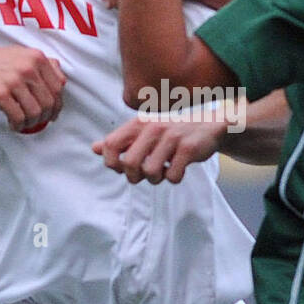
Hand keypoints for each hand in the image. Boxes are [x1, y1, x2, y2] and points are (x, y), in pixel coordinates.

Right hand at [0, 45, 65, 131]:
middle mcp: (28, 68)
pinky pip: (18, 117)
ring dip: (32, 123)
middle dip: (45, 116)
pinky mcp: (1, 95)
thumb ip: (41, 65)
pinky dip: (19, 125)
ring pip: (35, 112)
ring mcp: (14, 81)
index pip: (58, 87)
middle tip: (38, 121)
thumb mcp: (20, 54)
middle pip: (48, 102)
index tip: (53, 113)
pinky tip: (14, 124)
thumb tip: (61, 83)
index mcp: (36, 57)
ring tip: (24, 123)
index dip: (57, 104)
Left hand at [93, 110, 225, 184]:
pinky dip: (174, 178)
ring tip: (162, 172)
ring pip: (150, 172)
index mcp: (139, 123)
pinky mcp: (188, 149)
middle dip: (134, 177)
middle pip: (130, 163)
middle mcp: (153, 128)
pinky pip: (173, 176)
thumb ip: (120, 141)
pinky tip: (177, 169)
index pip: (110, 145)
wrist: (209, 125)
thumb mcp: (144, 131)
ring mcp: (171, 137)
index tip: (122, 168)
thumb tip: (94, 148)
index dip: (112, 163)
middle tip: (143, 175)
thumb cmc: (172, 132)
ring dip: (155, 179)